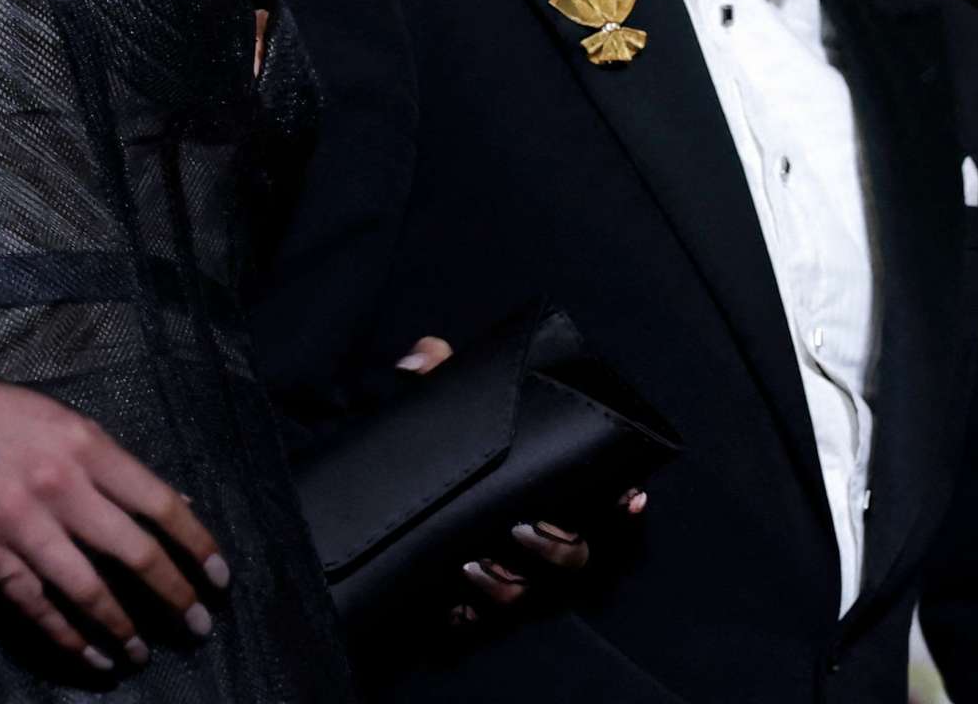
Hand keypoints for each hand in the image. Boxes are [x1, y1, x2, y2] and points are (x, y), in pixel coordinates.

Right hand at [0, 371, 228, 673]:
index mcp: (86, 445)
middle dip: (173, 595)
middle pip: (134, 552)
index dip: (197, 546)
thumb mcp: (62, 420)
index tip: (218, 577)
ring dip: (123, 628)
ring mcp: (21, 525)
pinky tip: (93, 657)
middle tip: (196, 626)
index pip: (160, 504)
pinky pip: (36, 608)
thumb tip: (177, 504)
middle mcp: (60, 485)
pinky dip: (68, 638)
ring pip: (88, 590)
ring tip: (143, 652)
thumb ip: (116, 465)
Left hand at [393, 336, 649, 624]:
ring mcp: (492, 572)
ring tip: (470, 563)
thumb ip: (428, 383)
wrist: (350, 512)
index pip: (592, 498)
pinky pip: (472, 623)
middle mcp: (521, 535)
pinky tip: (450, 606)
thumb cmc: (404, 455)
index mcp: (528, 486)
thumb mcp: (413, 412)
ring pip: (525, 592)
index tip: (627, 496)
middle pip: (571, 554)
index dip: (618, 501)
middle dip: (557, 546)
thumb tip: (430, 353)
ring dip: (508, 583)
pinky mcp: (454, 603)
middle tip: (520, 528)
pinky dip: (465, 616)